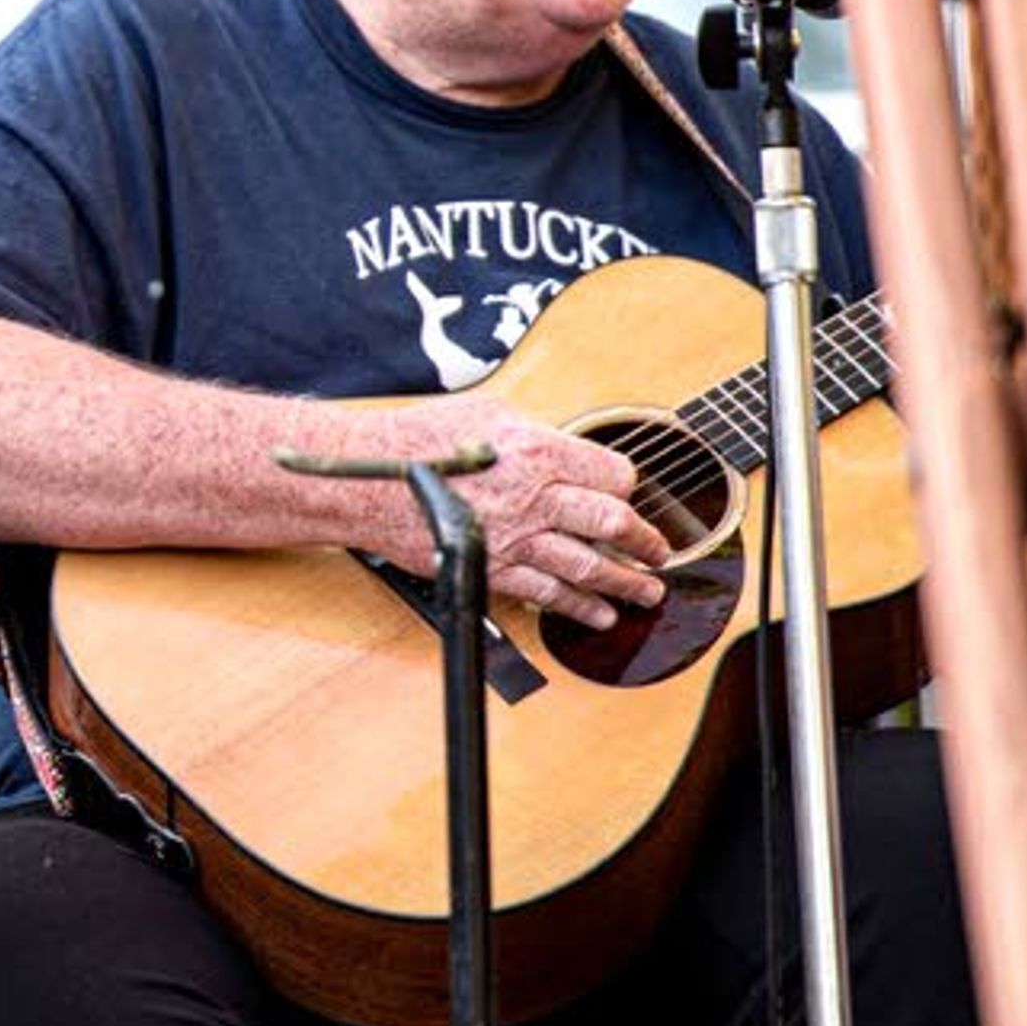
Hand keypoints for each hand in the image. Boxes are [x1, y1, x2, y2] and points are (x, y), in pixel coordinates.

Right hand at [372, 397, 672, 631]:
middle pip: (611, 522)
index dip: (629, 484)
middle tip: (659, 550)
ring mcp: (514, 537)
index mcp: (536, 450)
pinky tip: (599, 613)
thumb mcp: (486, 412)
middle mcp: (532, 496)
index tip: (630, 492)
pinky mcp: (493, 568)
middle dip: (646, 540)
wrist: (367, 479)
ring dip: (626, 582)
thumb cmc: (419, 438)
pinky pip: (547, 594)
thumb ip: (535, 433)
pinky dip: (579, 607)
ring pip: (588, 566)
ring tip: (648, 590)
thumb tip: (567, 452)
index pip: (611, 473)